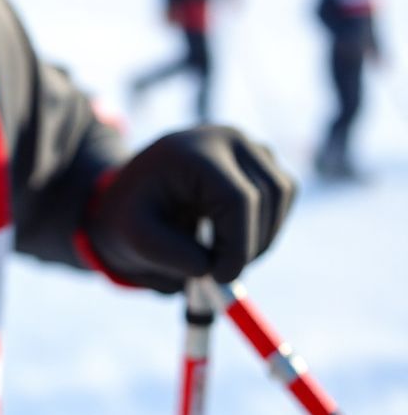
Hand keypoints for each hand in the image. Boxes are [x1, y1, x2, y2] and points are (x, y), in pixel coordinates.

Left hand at [82, 125, 295, 293]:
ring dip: (263, 234)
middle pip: (268, 192)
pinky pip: (282, 192)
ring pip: (281, 191)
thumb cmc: (133, 217)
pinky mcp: (255, 155)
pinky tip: (232, 237)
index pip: (238, 198)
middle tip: (221, 271)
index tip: (220, 276)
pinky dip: (267, 222)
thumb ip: (169, 255)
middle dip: (252, 242)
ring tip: (223, 254)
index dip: (239, 245)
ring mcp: (243, 142)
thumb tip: (210, 266)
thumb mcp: (134, 238)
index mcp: (191, 151)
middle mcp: (223, 138)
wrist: (133, 196)